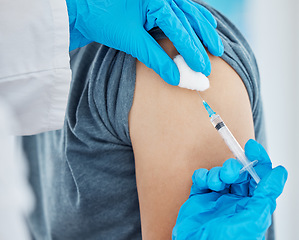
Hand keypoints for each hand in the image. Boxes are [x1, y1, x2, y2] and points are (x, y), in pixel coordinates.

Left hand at [65, 0, 223, 84]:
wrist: (81, 8)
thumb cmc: (102, 19)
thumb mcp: (130, 40)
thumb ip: (155, 58)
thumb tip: (176, 78)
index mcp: (156, 0)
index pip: (180, 29)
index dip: (193, 50)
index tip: (202, 69)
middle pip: (189, 17)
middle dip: (204, 37)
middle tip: (217, 54)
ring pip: (188, 10)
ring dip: (202, 26)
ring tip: (216, 40)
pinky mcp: (154, 2)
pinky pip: (179, 9)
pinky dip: (191, 17)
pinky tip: (201, 21)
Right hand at [172, 139, 287, 239]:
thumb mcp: (252, 218)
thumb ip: (266, 194)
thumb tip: (280, 172)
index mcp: (251, 206)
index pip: (259, 178)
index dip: (258, 160)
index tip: (252, 147)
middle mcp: (235, 200)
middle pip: (238, 173)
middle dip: (234, 168)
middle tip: (231, 173)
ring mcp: (216, 197)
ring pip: (220, 173)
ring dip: (217, 173)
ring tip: (215, 183)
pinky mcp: (199, 196)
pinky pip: (201, 178)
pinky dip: (202, 176)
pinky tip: (203, 183)